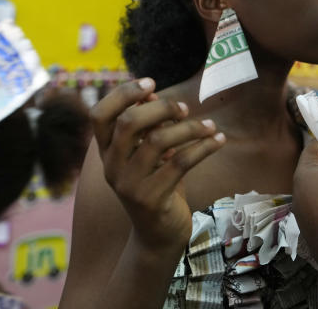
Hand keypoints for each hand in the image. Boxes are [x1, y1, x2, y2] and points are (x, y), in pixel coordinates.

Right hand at [91, 78, 224, 253]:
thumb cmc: (156, 184)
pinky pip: (180, 163)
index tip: (151, 83)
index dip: (122, 94)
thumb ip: (147, 126)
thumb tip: (152, 93)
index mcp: (106, 152)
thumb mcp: (148, 154)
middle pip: (128, 122)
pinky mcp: (151, 199)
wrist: (159, 234)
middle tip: (185, 108)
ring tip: (209, 126)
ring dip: (189, 128)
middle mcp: (111, 167)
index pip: (99, 115)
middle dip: (161, 108)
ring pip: (158, 140)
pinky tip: (218, 140)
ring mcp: (128, 184)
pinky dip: (203, 147)